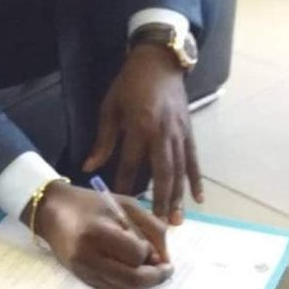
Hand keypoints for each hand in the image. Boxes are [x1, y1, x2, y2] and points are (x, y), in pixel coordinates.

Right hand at [23, 181, 171, 288]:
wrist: (52, 211)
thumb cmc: (91, 204)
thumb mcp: (126, 205)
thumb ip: (152, 227)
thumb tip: (165, 258)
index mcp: (98, 232)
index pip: (136, 254)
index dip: (150, 253)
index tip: (152, 247)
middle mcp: (88, 256)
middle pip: (132, 279)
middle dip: (155, 277)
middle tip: (166, 270)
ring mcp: (83, 270)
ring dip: (143, 283)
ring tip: (149, 268)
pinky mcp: (81, 278)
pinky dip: (128, 285)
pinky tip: (132, 271)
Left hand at [82, 44, 203, 224]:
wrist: (158, 62)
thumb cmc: (129, 85)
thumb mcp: (110, 108)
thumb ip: (103, 140)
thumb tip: (90, 167)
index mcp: (139, 127)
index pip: (130, 164)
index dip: (125, 185)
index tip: (121, 206)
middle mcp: (162, 134)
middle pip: (162, 173)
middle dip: (161, 200)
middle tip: (159, 226)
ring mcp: (179, 134)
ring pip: (180, 170)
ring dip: (179, 197)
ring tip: (178, 220)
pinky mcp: (189, 132)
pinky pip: (193, 160)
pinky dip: (196, 179)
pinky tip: (198, 198)